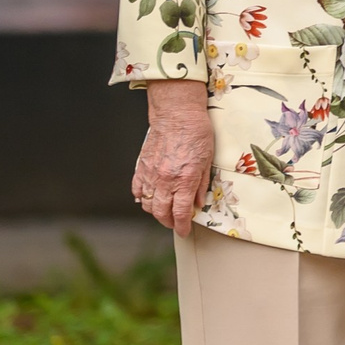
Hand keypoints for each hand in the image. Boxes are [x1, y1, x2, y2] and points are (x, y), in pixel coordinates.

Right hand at [132, 83, 214, 233]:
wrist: (177, 114)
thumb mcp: (207, 161)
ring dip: (155, 211)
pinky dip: (142, 198)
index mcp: (183, 180)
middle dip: (168, 222)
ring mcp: (150, 174)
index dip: (182, 226)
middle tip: (175, 223)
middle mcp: (165, 180)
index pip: (180, 213)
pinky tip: (149, 198)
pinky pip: (137, 189)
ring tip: (164, 211)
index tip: (184, 230)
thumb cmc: (196, 133)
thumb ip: (201, 185)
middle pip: (161, 212)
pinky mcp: (141, 166)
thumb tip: (198, 203)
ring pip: (147, 204)